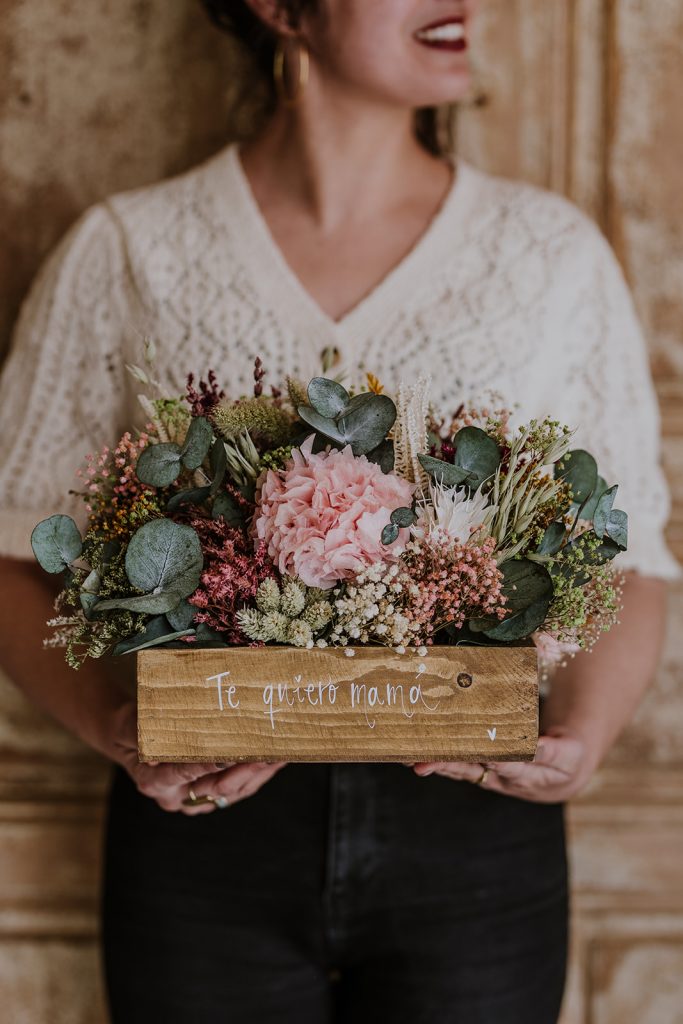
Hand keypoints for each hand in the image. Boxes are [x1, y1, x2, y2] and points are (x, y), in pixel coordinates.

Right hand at [108, 700, 287, 814]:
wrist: (131, 740)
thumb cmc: (130, 728)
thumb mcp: (130, 726)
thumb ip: (143, 733)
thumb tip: (157, 751)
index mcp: (153, 782)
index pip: (181, 774)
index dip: (205, 767)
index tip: (227, 757)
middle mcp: (175, 796)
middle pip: (213, 787)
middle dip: (241, 771)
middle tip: (264, 755)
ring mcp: (193, 797)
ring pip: (230, 792)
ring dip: (255, 774)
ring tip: (277, 756)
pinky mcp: (208, 793)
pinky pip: (237, 789)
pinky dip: (256, 776)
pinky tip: (274, 761)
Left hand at [408, 725, 595, 802]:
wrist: (563, 773)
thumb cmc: (568, 759)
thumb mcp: (569, 754)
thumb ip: (551, 751)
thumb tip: (535, 746)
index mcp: (528, 775)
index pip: (504, 767)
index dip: (487, 760)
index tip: (470, 754)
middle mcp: (503, 779)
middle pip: (471, 771)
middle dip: (446, 765)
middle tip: (420, 762)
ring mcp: (490, 775)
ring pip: (460, 769)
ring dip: (435, 763)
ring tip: (410, 758)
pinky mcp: (481, 768)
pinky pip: (458, 763)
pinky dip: (440, 757)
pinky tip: (419, 751)